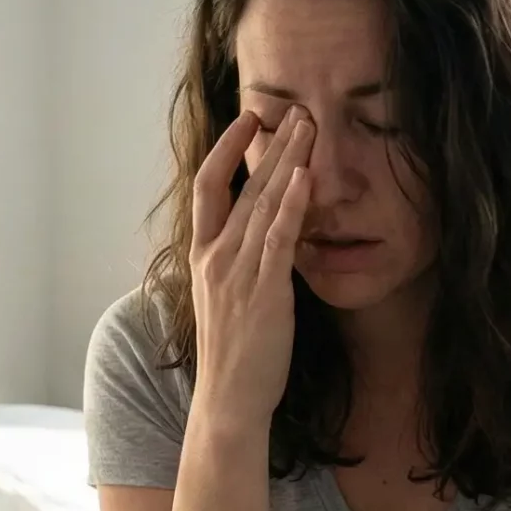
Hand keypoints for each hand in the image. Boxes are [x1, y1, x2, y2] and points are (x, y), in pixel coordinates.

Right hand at [190, 107, 313, 432]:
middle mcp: (215, 258)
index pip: (207, 188)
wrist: (229, 401)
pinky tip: (305, 176)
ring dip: (286, 161)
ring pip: (262, 203)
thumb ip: (239, 263)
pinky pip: (278, 238)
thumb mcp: (227, 299)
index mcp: (203, 257)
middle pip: (240, 185)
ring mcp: (238, 273)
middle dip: (268, 145)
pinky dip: (291, 204)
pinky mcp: (264, 291)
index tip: (248, 120)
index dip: (225, 150)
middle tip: (293, 110)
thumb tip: (263, 235)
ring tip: (307, 127)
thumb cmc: (234, 356)